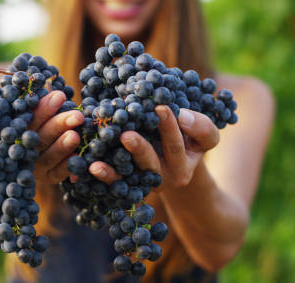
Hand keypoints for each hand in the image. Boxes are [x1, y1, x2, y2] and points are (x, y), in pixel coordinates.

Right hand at [30, 91, 83, 183]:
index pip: (29, 118)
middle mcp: (23, 149)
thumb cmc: (42, 119)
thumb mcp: (38, 109)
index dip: (44, 108)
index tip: (60, 96)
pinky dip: (67, 166)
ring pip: (48, 156)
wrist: (39, 151)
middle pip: (39, 137)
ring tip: (76, 136)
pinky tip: (78, 157)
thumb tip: (50, 85)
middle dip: (59, 125)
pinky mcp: (47, 177)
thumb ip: (41, 102)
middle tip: (77, 116)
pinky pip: (57, 173)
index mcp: (17, 129)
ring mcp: (34, 166)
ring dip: (62, 146)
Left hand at [86, 106, 219, 188]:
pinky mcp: (125, 186)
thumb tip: (183, 116)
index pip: (176, 146)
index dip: (170, 128)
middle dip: (139, 149)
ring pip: (127, 178)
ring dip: (111, 172)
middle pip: (150, 164)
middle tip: (126, 135)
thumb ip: (201, 127)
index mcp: (182, 168)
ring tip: (96, 164)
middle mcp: (161, 179)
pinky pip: (112, 184)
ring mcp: (141, 184)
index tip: (161, 108)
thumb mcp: (204, 136)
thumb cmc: (190, 140)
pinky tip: (90, 168)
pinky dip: (101, 176)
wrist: (175, 159)